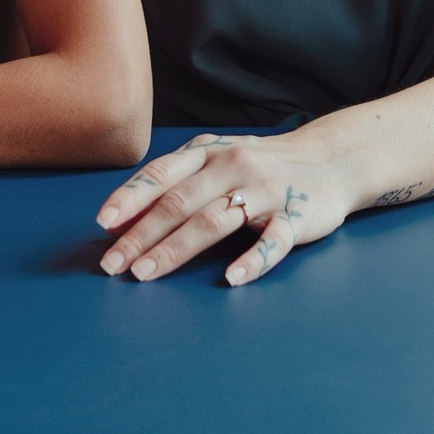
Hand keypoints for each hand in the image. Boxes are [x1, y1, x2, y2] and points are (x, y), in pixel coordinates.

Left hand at [95, 131, 354, 286]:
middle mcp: (232, 167)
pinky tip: (231, 280)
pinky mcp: (296, 217)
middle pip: (179, 203)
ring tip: (146, 273)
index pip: (161, 174)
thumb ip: (177, 180)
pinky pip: (272, 242)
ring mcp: (264, 192)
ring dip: (176, 249)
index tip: (103, 224)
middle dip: (141, 235)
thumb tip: (123, 215)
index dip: (130, 197)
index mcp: (208, 153)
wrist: (330, 160)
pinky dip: (252, 261)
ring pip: (214, 221)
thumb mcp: (217, 160)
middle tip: (113, 265)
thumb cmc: (259, 165)